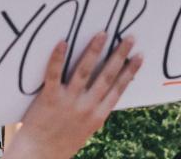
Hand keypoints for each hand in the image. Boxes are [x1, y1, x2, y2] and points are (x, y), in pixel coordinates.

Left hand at [5, 32, 141, 158]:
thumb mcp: (87, 130)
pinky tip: (63, 42)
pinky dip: (58, 58)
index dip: (130, 71)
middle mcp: (87, 106)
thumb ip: (95, 113)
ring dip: (95, 50)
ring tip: (103, 34)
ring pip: (84, 70)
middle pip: (107, 76)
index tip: (139, 56)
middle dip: (119, 55)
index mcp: (98, 115)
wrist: (40, 154)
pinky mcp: (49, 98)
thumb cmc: (62, 143)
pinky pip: (54, 74)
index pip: (119, 89)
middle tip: (129, 37)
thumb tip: (104, 96)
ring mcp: (69, 101)